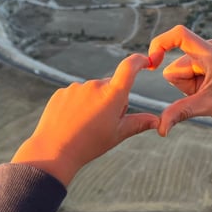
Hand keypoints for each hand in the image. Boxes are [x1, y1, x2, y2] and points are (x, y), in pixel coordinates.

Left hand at [11, 54, 157, 185]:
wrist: (53, 150)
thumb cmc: (89, 145)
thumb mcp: (117, 135)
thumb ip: (138, 123)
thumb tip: (157, 120)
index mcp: (112, 95)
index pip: (129, 68)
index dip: (139, 61)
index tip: (145, 61)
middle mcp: (95, 85)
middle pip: (110, 87)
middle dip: (111, 99)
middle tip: (103, 123)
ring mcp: (77, 87)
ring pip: (92, 91)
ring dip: (93, 102)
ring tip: (84, 125)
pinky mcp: (62, 92)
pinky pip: (76, 95)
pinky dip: (77, 105)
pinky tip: (72, 121)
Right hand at [148, 25, 211, 135]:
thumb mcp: (208, 106)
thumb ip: (181, 112)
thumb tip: (160, 128)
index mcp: (208, 52)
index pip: (178, 35)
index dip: (160, 43)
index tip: (151, 62)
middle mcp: (204, 49)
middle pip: (173, 67)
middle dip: (183, 85)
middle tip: (204, 92)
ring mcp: (204, 55)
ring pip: (177, 73)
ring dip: (188, 87)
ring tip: (208, 91)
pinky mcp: (203, 61)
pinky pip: (185, 74)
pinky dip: (191, 86)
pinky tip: (207, 89)